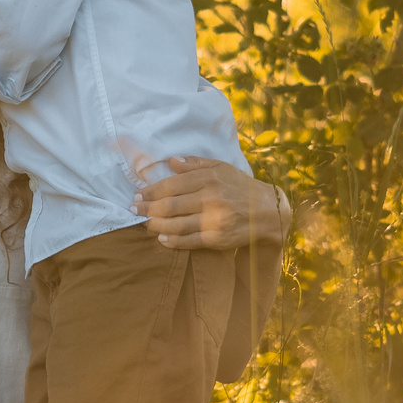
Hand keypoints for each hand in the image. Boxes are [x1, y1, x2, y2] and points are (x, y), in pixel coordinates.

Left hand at [133, 156, 292, 250]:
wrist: (268, 212)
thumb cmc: (240, 187)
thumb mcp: (221, 168)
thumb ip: (195, 164)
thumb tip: (171, 161)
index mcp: (209, 178)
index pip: (171, 185)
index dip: (150, 191)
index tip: (137, 194)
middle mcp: (211, 198)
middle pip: (169, 206)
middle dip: (146, 208)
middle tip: (134, 209)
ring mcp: (214, 220)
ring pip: (176, 225)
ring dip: (155, 225)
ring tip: (144, 223)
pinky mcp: (218, 238)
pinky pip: (189, 241)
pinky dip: (173, 241)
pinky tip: (161, 238)